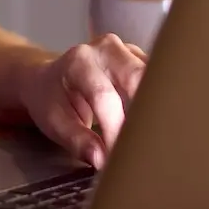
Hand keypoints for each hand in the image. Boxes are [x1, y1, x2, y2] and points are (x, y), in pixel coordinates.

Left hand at [20, 33, 149, 167]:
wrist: (50, 79)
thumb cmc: (51, 100)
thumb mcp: (53, 122)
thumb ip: (77, 140)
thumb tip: (102, 159)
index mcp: (79, 62)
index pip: (103, 96)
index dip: (114, 129)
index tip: (117, 156)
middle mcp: (106, 49)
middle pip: (137, 77)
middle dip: (145, 113)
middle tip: (147, 145)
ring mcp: (127, 50)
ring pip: (153, 76)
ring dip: (157, 107)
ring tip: (155, 136)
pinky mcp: (141, 58)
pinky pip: (158, 78)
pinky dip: (159, 101)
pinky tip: (157, 121)